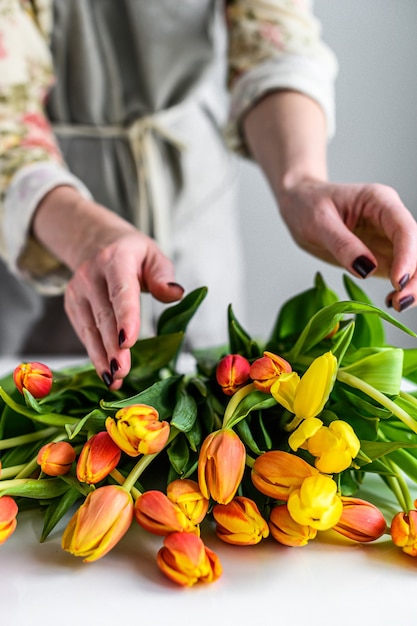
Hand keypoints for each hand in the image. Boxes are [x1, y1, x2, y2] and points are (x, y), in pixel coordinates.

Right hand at [33, 187, 183, 389]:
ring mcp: (77, 290)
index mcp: (116, 259)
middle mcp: (90, 274)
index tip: (128, 342)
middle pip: (104, 315)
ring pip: (90, 328)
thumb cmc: (133, 255)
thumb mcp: (153, 255)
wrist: (95, 243)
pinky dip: (94, 354)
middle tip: (123, 371)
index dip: (125, 317)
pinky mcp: (72, 305)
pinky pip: (84, 333)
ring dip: (101, 356)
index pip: (121, 291)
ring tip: (114, 379)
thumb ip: (163, 275)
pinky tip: (105, 372)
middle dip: (112, 346)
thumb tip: (174, 294)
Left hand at [242, 90, 416, 311]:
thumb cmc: (303, 204)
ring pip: (412, 260)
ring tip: (395, 305)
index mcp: (378, 200)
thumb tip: (366, 269)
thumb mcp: (316, 222)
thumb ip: (342, 243)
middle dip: (416, 275)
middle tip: (399, 303)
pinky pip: (398, 268)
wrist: (296, 203)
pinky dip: (401, 285)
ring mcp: (387, 234)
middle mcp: (389, 216)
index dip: (409, 256)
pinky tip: (390, 301)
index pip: (405, 228)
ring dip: (412, 283)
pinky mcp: (380, 249)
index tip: (400, 283)